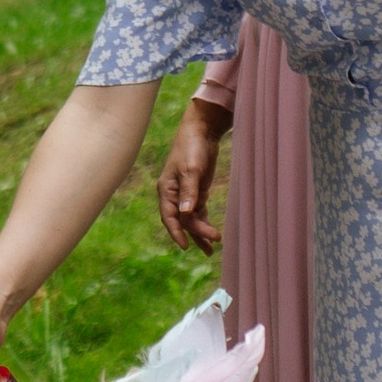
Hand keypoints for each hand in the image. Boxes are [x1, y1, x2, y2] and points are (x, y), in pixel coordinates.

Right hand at [156, 95, 227, 249]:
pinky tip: (211, 236)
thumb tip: (186, 214)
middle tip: (215, 240)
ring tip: (211, 250)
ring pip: (191, 219)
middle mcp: (174, 195)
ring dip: (200, 233)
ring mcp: (186, 195)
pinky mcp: (197, 192)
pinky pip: (199, 213)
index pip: (169, 216)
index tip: (184, 246)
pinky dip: (204, 223)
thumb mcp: (191, 169)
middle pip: (183, 220)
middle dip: (197, 231)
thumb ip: (189, 192)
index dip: (176, 232)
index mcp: (167, 190)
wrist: (202, 132)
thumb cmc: (192, 148)